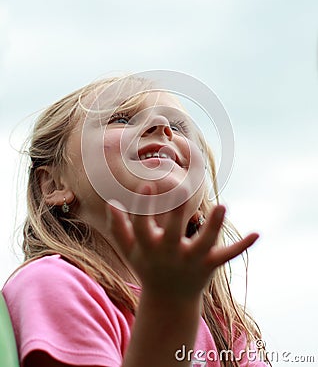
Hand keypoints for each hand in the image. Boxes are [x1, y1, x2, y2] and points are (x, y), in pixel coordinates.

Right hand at [107, 185, 258, 301]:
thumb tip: (112, 201)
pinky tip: (257, 234)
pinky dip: (241, 246)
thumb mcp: (130, 251)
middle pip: (172, 233)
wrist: (169, 302)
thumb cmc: (147, 268)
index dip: (144, 206)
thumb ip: (119, 228)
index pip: (142, 226)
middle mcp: (169, 255)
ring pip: (204, 243)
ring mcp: (191, 261)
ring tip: (222, 205)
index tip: (149, 184)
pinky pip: (226, 255)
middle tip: (183, 189)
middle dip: (177, 213)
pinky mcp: (209, 266)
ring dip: (214, 226)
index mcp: (149, 248)